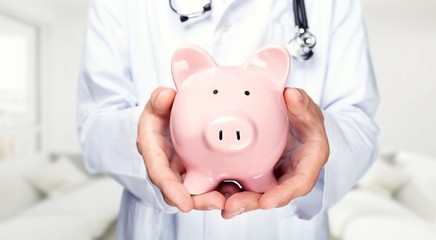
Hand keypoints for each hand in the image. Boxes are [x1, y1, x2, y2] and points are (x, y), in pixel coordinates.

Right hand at [137, 87, 226, 211]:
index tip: (184, 204)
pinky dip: (225, 187)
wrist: (168, 119)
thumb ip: (158, 99)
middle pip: (181, 191)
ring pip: (199, 191)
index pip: (160, 173)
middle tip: (218, 202)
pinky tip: (241, 188)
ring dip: (215, 197)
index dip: (171, 190)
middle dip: (199, 201)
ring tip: (233, 199)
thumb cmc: (160, 113)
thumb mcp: (155, 104)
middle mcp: (169, 167)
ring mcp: (185, 171)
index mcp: (154, 152)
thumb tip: (166, 96)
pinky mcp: (201, 170)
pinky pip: (212, 182)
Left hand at [221, 88, 329, 218]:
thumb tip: (291, 95)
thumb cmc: (304, 117)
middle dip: (252, 203)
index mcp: (307, 164)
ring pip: (256, 194)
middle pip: (273, 196)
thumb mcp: (307, 109)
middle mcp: (289, 176)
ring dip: (238, 201)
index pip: (299, 184)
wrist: (294, 121)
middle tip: (231, 207)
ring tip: (220, 205)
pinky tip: (213, 192)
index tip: (266, 201)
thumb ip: (302, 105)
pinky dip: (230, 190)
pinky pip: (244, 184)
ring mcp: (272, 177)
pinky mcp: (256, 174)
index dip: (283, 194)